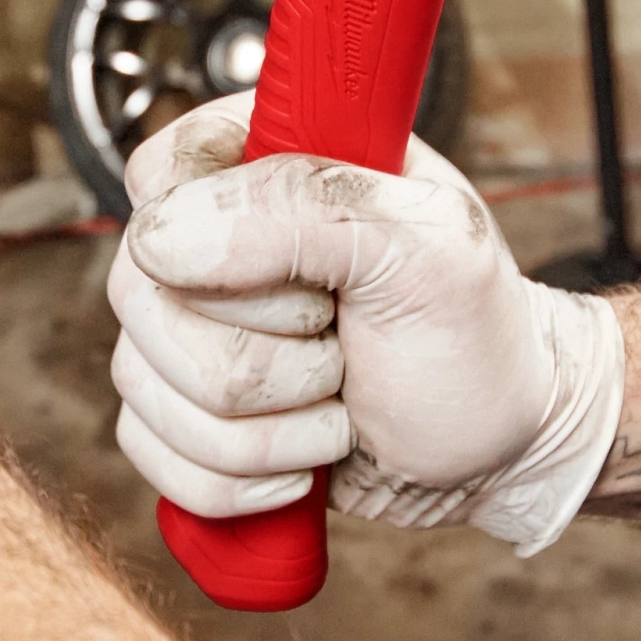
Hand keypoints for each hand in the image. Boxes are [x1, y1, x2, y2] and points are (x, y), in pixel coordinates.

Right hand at [107, 96, 624, 554]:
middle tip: (346, 343)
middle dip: (264, 357)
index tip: (309, 279)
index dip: (213, 240)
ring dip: (264, 429)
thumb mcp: (425, 248)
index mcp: (264, 160)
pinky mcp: (187, 413)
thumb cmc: (476, 337)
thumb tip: (161, 236)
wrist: (499, 447)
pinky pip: (150, 454)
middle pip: (141, 296)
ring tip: (340, 405)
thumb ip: (301, 207)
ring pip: (142, 386)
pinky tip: (304, 462)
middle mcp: (212, 239)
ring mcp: (191, 330)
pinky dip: (237, 480)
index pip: (159, 173)